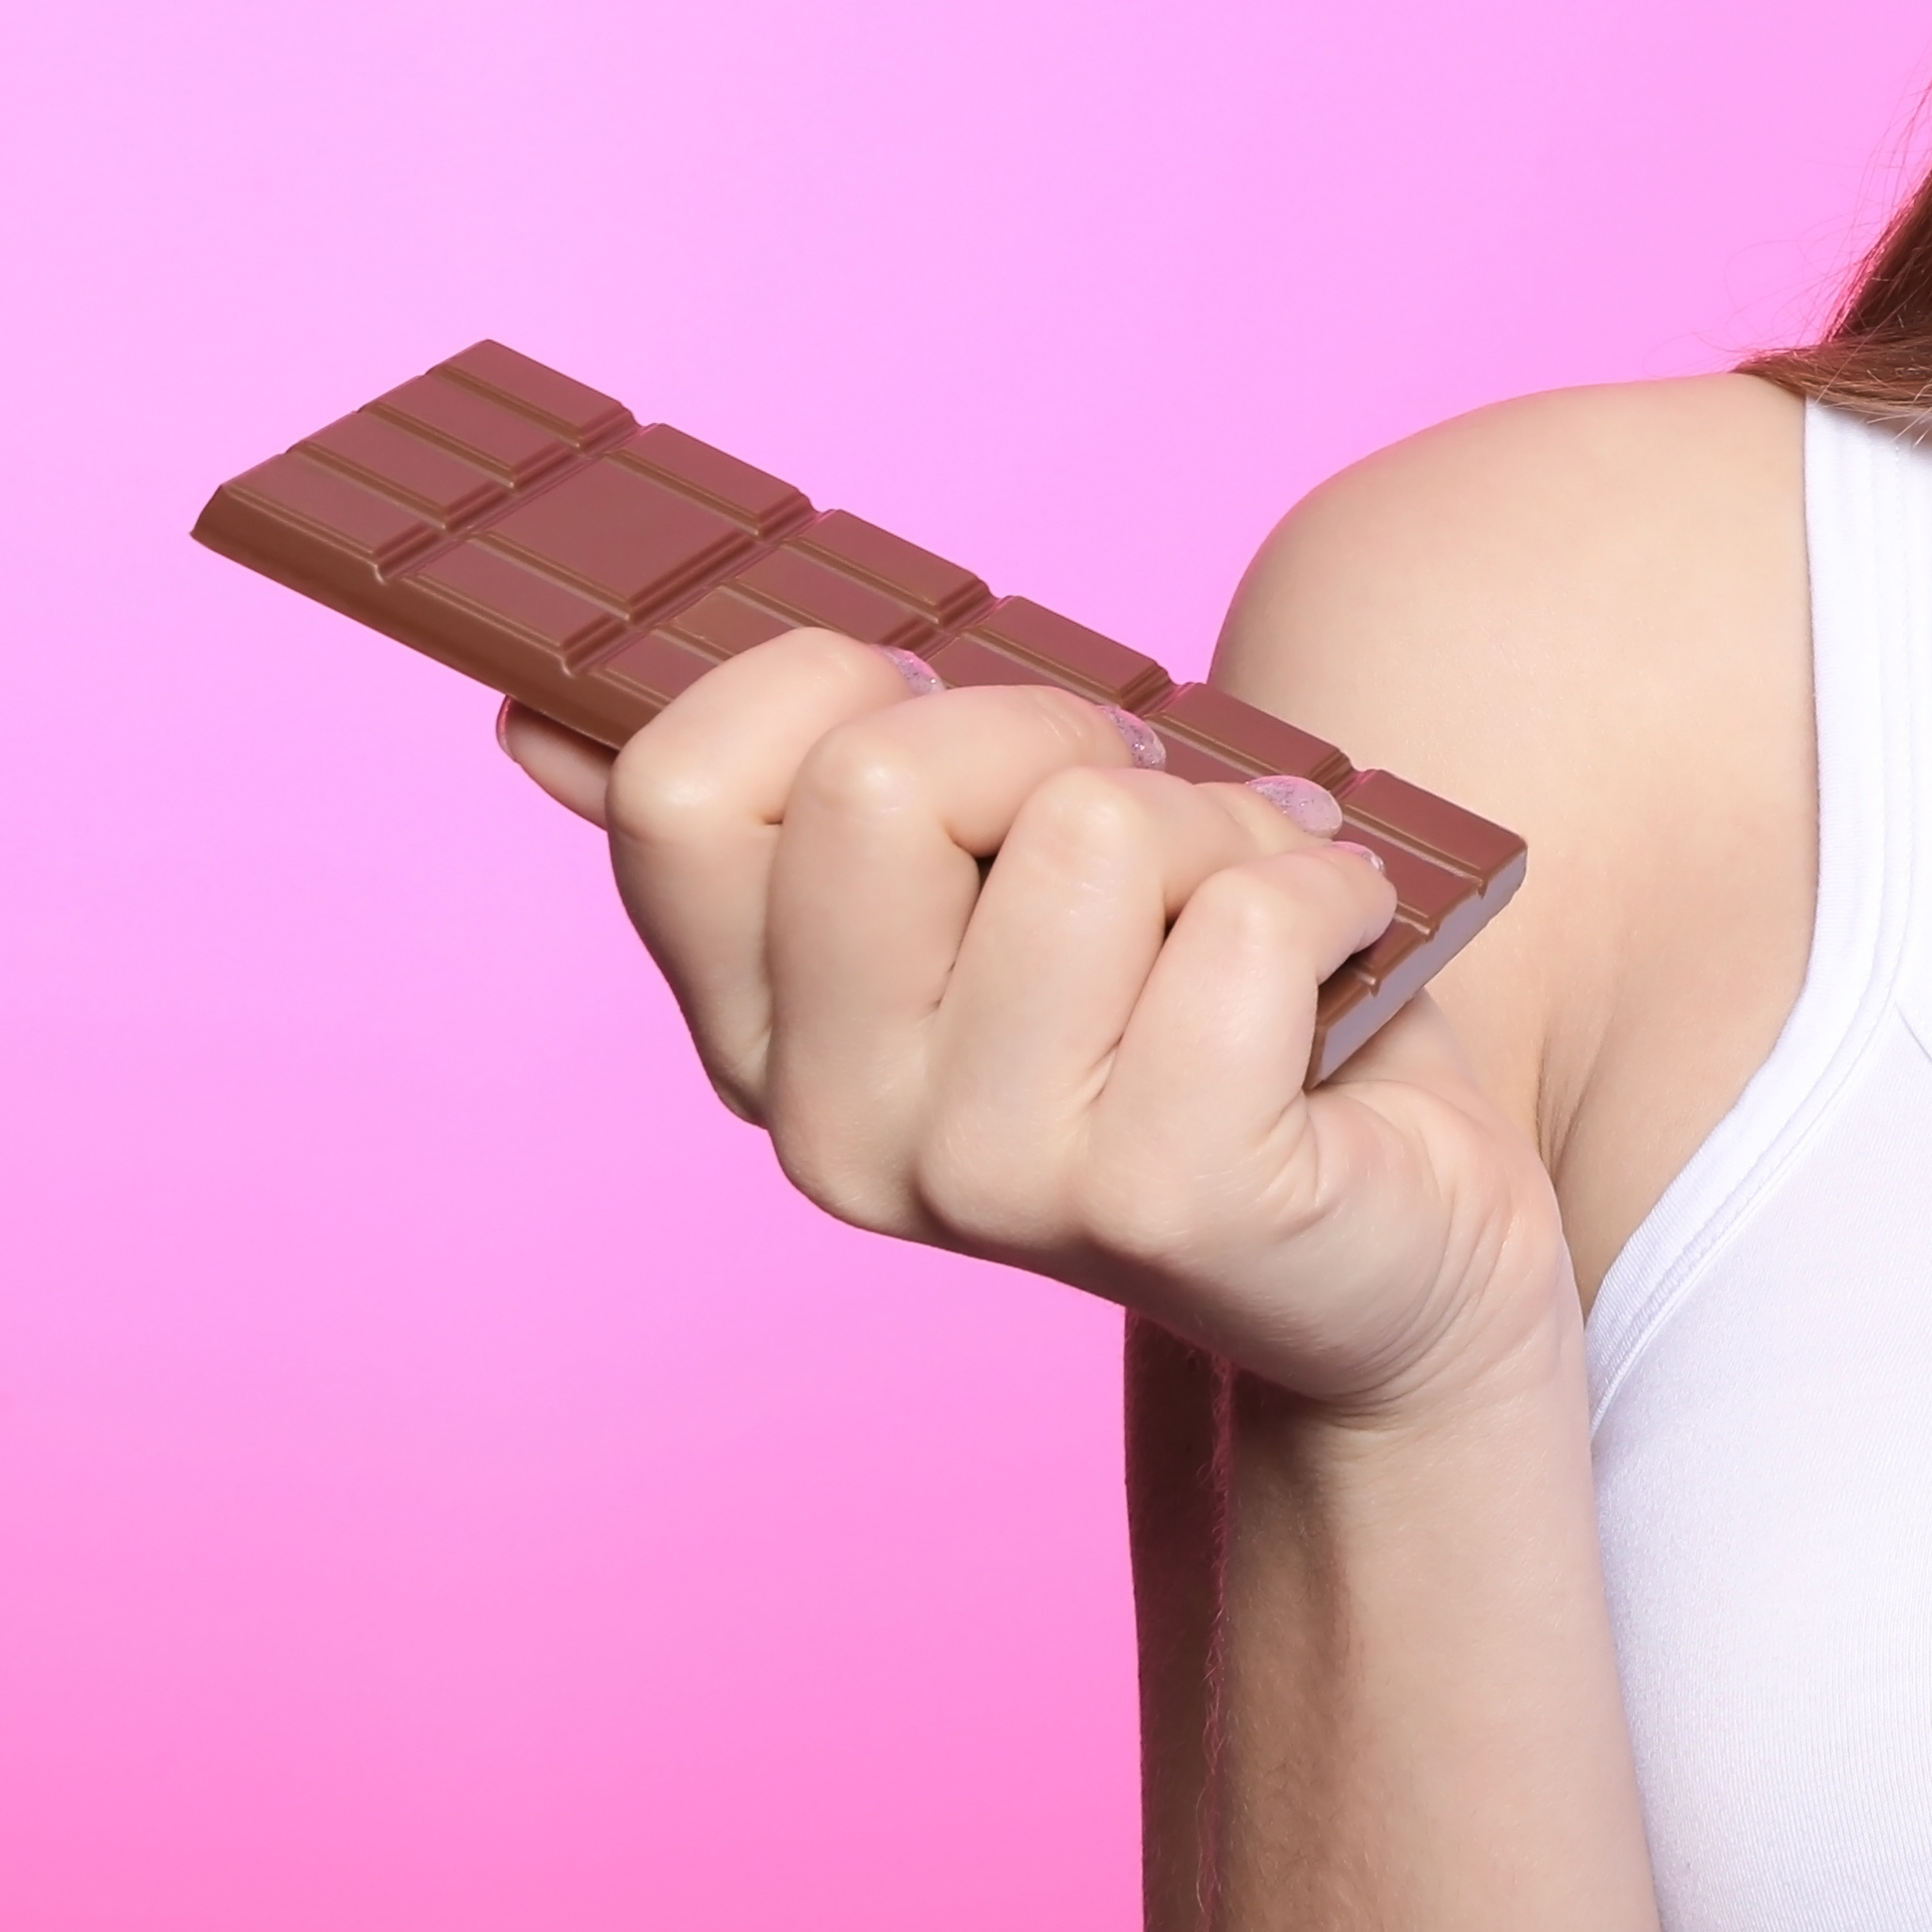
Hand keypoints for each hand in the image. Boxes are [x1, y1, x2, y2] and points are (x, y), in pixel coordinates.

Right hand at [493, 637, 1580, 1423]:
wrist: (1397, 1247)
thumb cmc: (1196, 1018)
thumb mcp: (991, 893)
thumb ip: (789, 807)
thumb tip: (534, 716)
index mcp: (760, 1030)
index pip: (681, 782)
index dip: (845, 684)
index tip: (974, 740)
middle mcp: (834, 1125)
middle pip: (882, 775)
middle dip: (1066, 737)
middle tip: (1153, 827)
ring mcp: (986, 1183)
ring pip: (1093, 827)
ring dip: (1228, 825)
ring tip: (1252, 918)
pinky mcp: (1164, 1203)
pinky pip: (1248, 917)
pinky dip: (1333, 892)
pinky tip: (1339, 965)